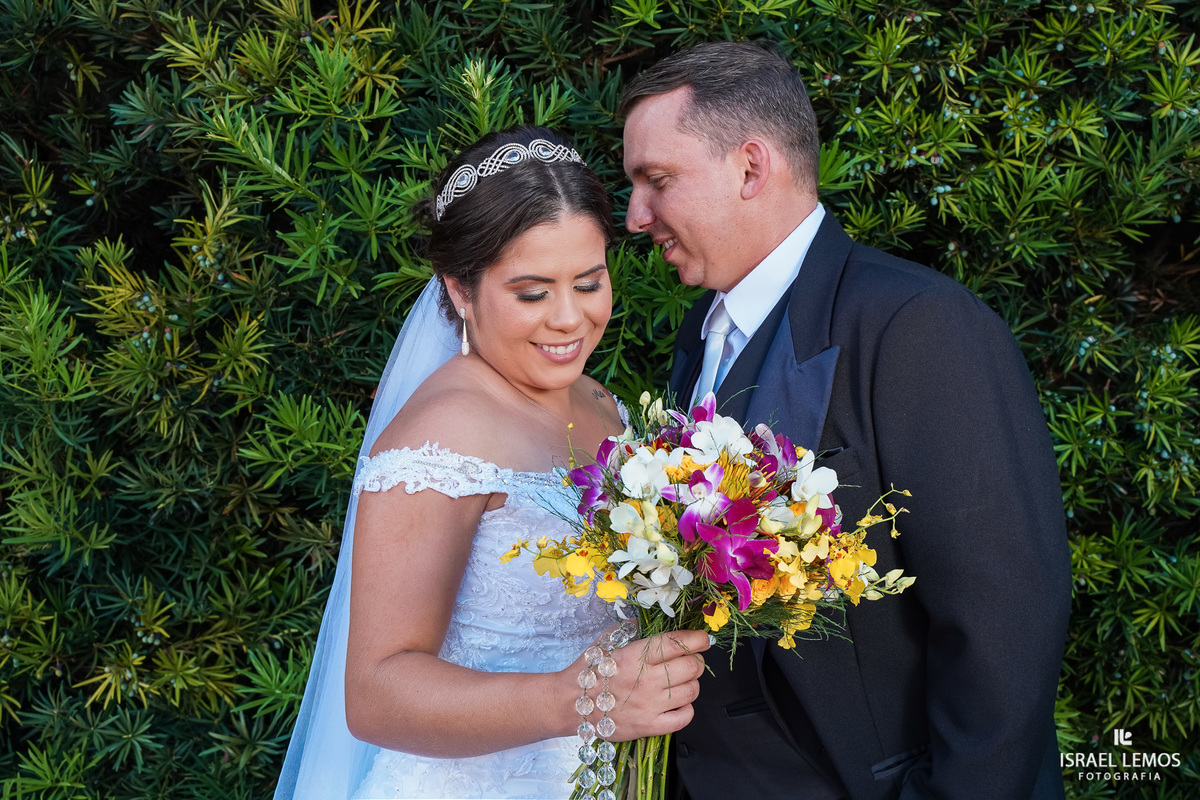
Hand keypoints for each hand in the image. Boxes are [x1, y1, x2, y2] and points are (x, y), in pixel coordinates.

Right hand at [566, 628, 709, 740]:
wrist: (570, 704)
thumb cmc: (588, 671)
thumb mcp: (605, 641)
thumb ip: (629, 630)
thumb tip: (648, 621)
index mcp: (636, 655)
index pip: (678, 643)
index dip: (697, 639)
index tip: (702, 639)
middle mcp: (647, 680)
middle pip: (692, 667)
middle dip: (696, 661)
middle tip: (690, 660)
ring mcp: (650, 705)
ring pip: (692, 691)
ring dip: (691, 683)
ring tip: (680, 681)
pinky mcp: (649, 726)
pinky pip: (684, 718)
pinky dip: (687, 708)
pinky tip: (677, 703)